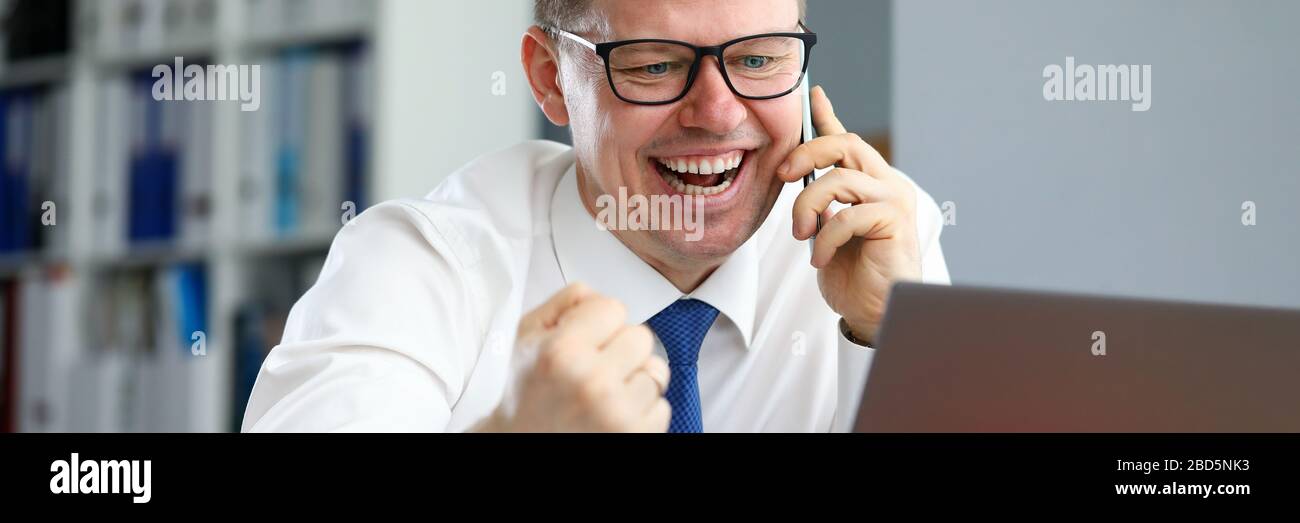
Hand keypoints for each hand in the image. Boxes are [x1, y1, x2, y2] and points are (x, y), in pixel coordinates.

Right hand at [477, 283, 671, 431]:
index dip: (599, 323)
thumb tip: (598, 295)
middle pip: (641, 337)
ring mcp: (618, 414)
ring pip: (656, 371)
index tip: (585, 341)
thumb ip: (564, 304)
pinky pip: (662, 406)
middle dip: (620, 349)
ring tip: (602, 396)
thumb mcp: (526, 339)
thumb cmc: (522, 396)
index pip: (614, 307)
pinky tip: (612, 415)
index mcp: (562, 353)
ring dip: (633, 380)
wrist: (518, 442)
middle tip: (594, 369)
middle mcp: (592, 383)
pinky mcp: (636, 436)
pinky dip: (641, 410)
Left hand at [776, 86, 921, 343]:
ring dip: (808, 206)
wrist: (876, 311)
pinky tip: (820, 259)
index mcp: (871, 183)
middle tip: (784, 176)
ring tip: (802, 234)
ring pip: (839, 179)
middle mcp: (888, 183)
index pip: (847, 141)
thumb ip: (820, 201)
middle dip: (806, 154)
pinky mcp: (894, 221)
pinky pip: (846, 216)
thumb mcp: (826, 230)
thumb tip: (796, 174)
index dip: (828, 117)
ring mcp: (894, 200)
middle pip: (845, 144)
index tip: (813, 94)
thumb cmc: (853, 274)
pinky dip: (825, 239)